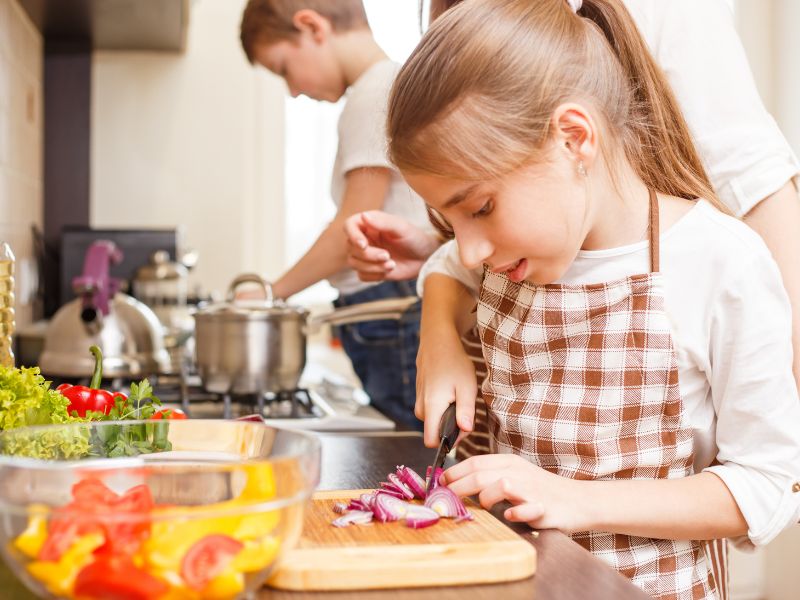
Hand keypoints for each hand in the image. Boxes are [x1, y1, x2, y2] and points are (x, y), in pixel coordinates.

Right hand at [344, 211, 440, 281]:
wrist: (425, 258)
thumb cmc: (415, 239)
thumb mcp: (402, 228)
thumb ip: (383, 222)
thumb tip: (363, 216)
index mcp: (370, 223)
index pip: (349, 225)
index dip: (352, 235)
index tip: (364, 244)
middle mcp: (365, 238)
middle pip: (351, 247)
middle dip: (368, 255)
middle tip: (388, 256)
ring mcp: (366, 255)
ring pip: (353, 263)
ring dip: (372, 266)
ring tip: (391, 264)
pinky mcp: (370, 269)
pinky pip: (362, 275)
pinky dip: (374, 275)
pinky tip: (389, 270)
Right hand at [416, 330, 477, 447]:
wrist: (437, 341)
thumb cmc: (454, 362)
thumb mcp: (467, 386)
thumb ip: (466, 410)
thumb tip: (466, 430)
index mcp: (431, 407)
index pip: (431, 441)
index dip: (448, 441)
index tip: (462, 427)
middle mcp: (421, 407)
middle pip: (434, 431)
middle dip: (451, 426)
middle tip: (464, 405)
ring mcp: (418, 400)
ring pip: (433, 420)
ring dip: (447, 414)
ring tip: (458, 395)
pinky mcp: (420, 395)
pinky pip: (431, 410)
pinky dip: (442, 405)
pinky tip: (450, 390)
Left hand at [442, 454, 582, 532]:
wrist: (578, 501)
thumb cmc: (541, 491)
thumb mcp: (515, 477)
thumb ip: (490, 478)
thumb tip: (458, 484)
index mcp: (509, 462)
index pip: (475, 462)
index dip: (454, 473)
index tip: (439, 484)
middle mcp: (518, 472)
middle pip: (480, 474)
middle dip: (458, 486)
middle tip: (446, 499)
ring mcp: (531, 489)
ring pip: (499, 486)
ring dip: (484, 498)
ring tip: (482, 507)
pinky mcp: (543, 507)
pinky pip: (525, 508)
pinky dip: (515, 512)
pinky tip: (510, 515)